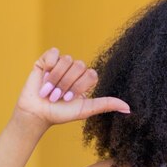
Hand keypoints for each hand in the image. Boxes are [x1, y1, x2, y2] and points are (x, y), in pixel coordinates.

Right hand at [14, 48, 129, 127]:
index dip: (79, 86)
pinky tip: (43, 75)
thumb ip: (106, 105)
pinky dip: (49, 65)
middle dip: (67, 84)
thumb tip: (129, 109)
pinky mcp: (45, 60)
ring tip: (48, 91)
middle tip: (57, 97)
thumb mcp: (86, 109)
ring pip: (66, 60)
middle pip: (79, 65)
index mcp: (85, 80)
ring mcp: (60, 64)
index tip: (68, 99)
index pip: (91, 73)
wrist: (37, 113)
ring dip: (56, 79)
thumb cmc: (61, 113)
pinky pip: (53, 53)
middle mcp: (74, 71)